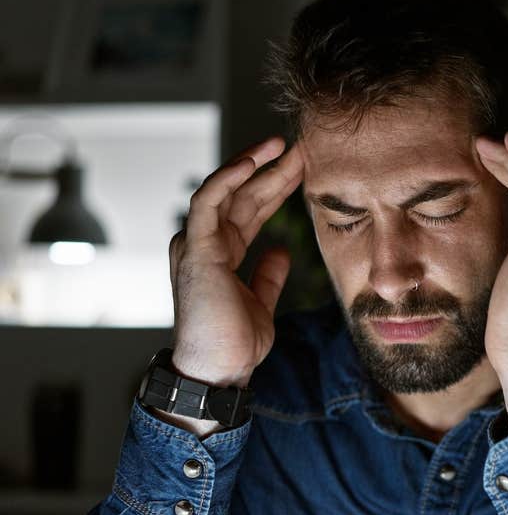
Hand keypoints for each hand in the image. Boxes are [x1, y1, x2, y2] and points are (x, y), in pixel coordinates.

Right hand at [168, 136, 303, 389]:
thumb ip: (268, 275)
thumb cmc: (234, 342)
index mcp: (222, 253)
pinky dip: (227, 178)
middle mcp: (207, 242)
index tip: (304, 169)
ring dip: (252, 164)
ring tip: (282, 144)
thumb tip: (281, 251)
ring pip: (226, 190)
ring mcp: (198, 243)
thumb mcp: (261, 302)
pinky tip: (252, 161)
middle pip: (243, 195)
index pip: (251, 210)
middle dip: (272, 170)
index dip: (276, 187)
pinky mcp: (195, 248)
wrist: (219, 370)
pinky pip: (208, 202)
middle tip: (302, 147)